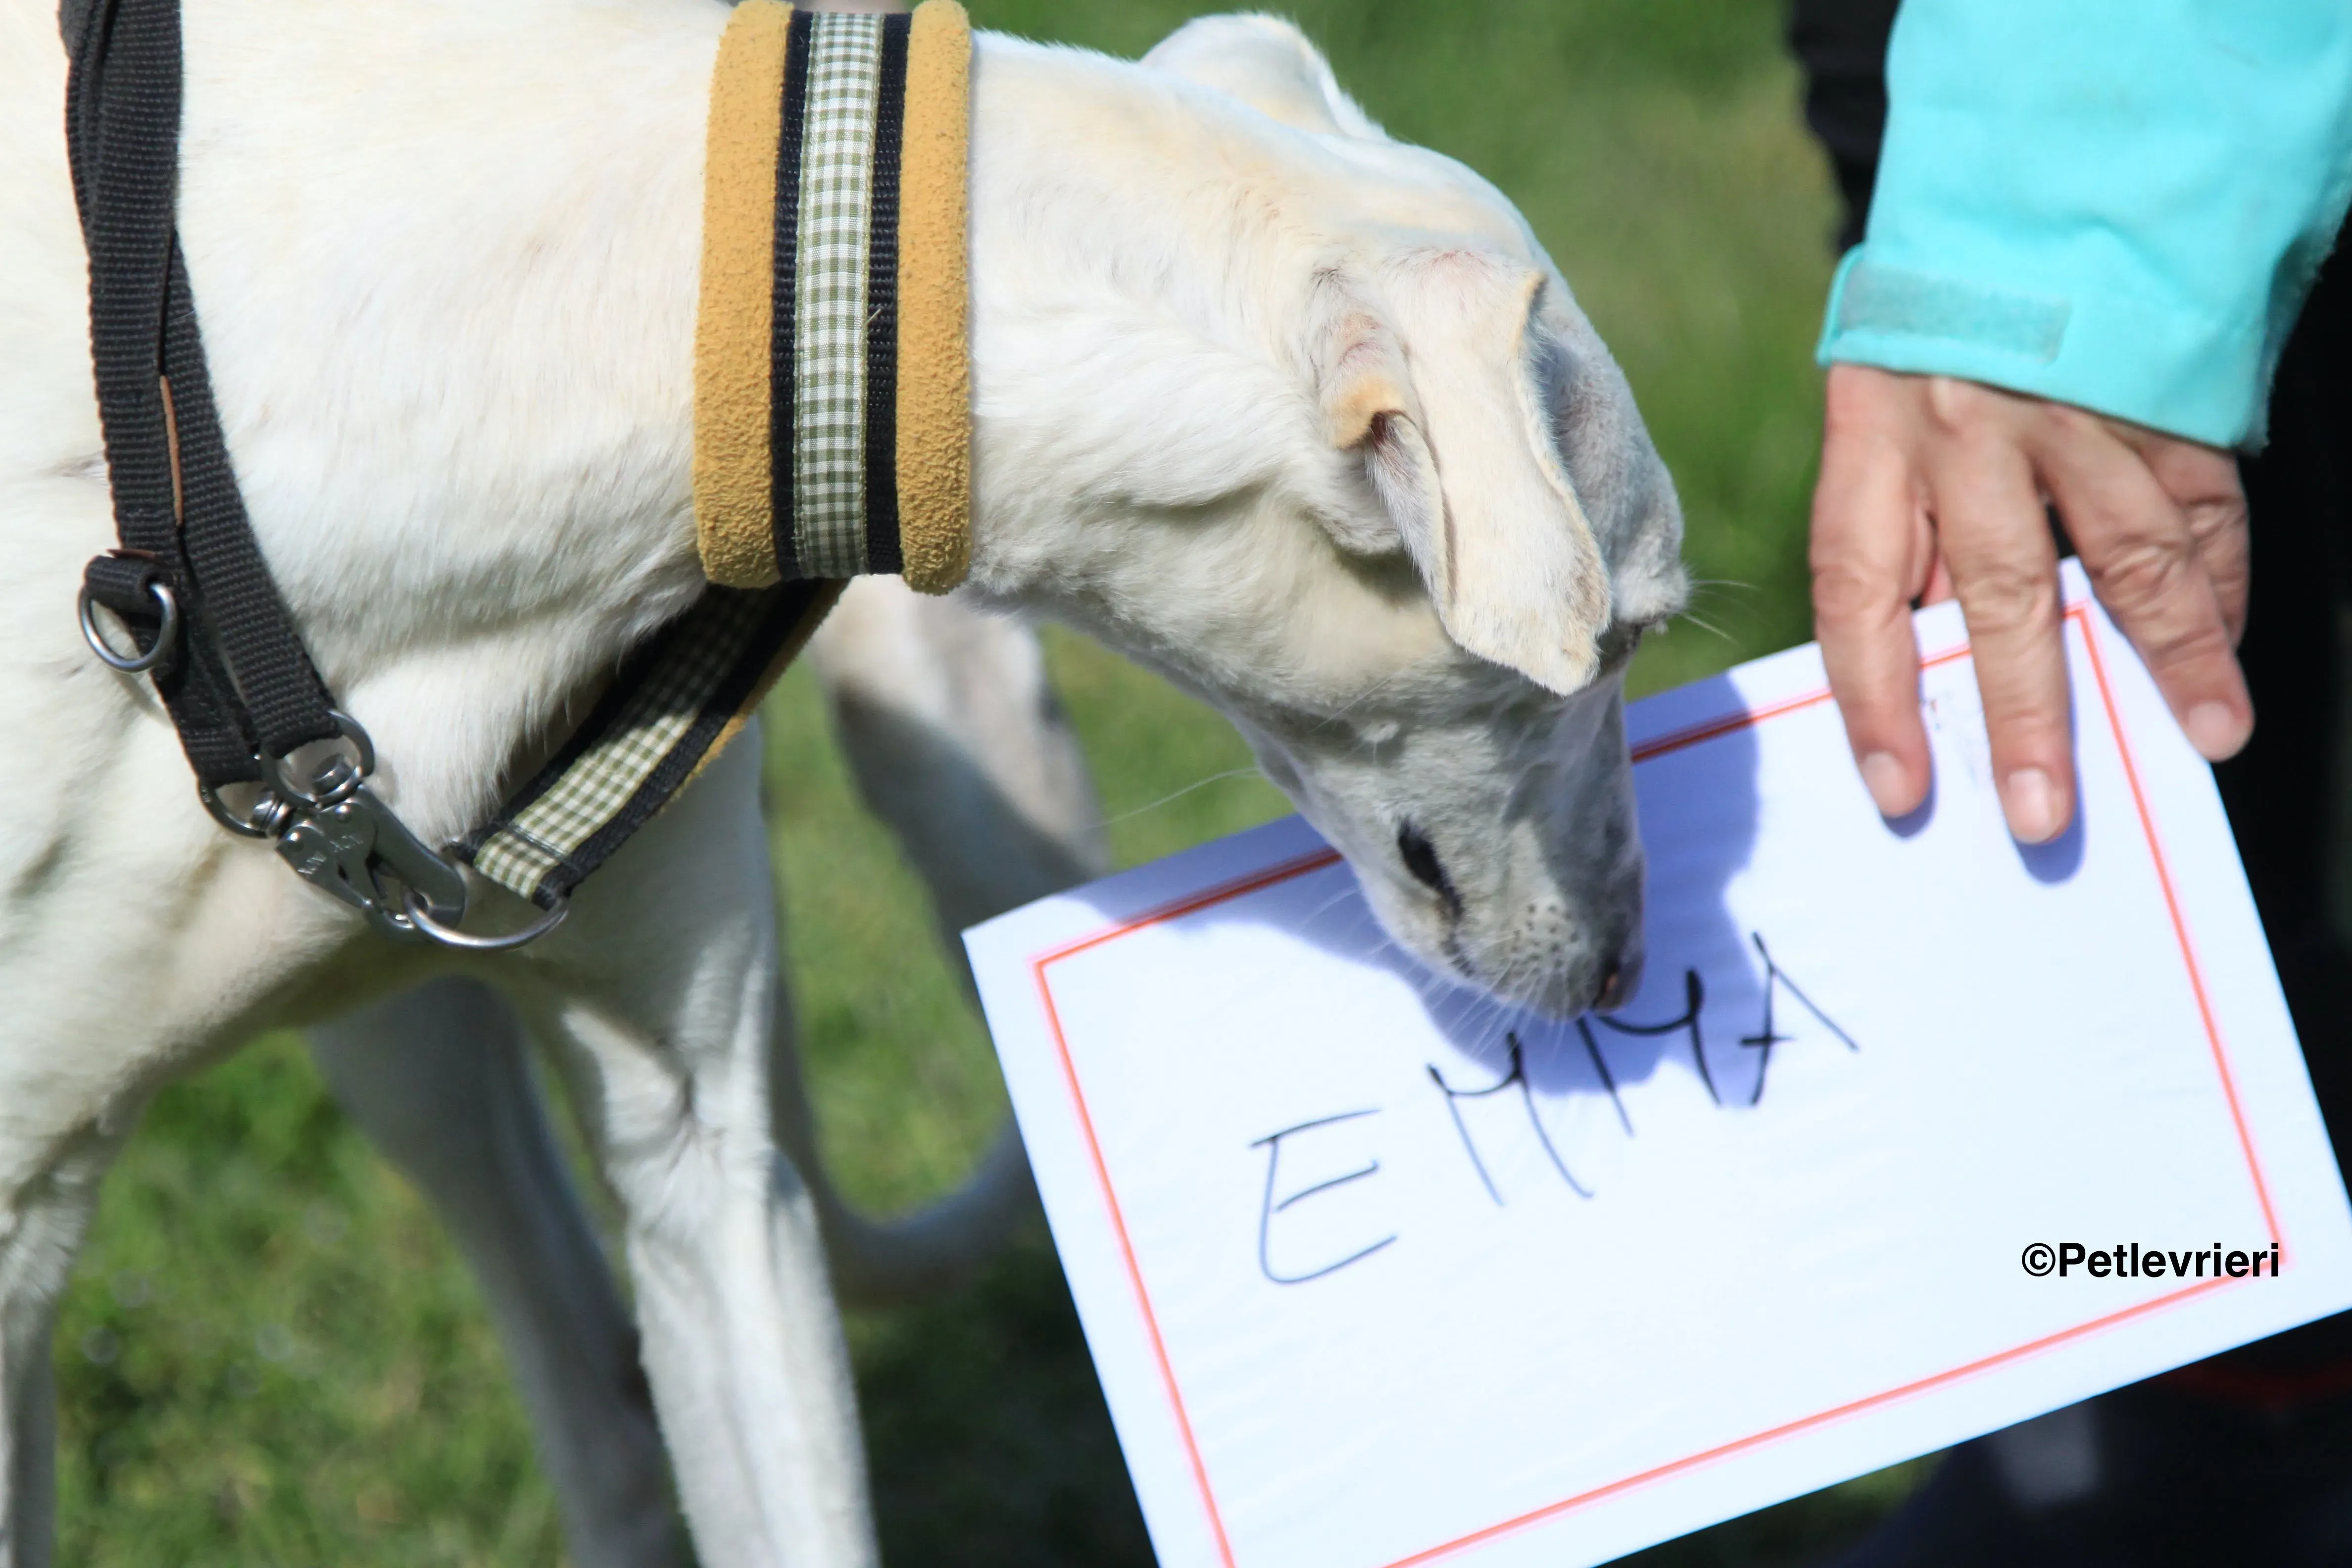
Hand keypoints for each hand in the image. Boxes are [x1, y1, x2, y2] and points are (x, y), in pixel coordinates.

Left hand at [1810, 365, 2251, 841]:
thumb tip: (1933, 675)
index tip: (1900, 789)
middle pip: (1999, 595)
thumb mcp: (1877, 415)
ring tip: (2205, 743)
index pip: (1859, 592)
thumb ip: (1905, 532)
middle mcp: (1970, 425)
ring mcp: (2077, 408)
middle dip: (2024, 716)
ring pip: (2130, 557)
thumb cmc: (1933, 332)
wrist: (2021, 191)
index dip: (1874, 699)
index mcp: (1873, 435)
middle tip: (2041, 814)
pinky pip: (2201, 508)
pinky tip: (2224, 652)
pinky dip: (2219, 586)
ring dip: (2172, 660)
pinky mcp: (2162, 391)